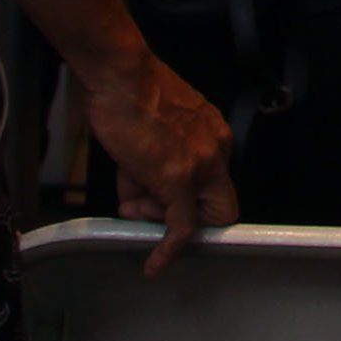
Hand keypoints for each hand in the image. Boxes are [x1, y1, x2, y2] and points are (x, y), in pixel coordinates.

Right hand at [81, 52, 237, 273]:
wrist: (123, 77)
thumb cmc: (132, 97)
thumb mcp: (154, 134)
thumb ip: (154, 169)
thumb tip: (138, 202)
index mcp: (214, 136)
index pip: (217, 186)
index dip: (191, 205)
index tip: (168, 214)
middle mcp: (217, 149)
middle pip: (217, 207)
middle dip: (176, 216)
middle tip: (139, 203)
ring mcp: (202, 164)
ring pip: (193, 216)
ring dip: (153, 214)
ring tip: (127, 181)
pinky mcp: (180, 177)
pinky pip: (182, 226)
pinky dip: (169, 249)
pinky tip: (155, 263)